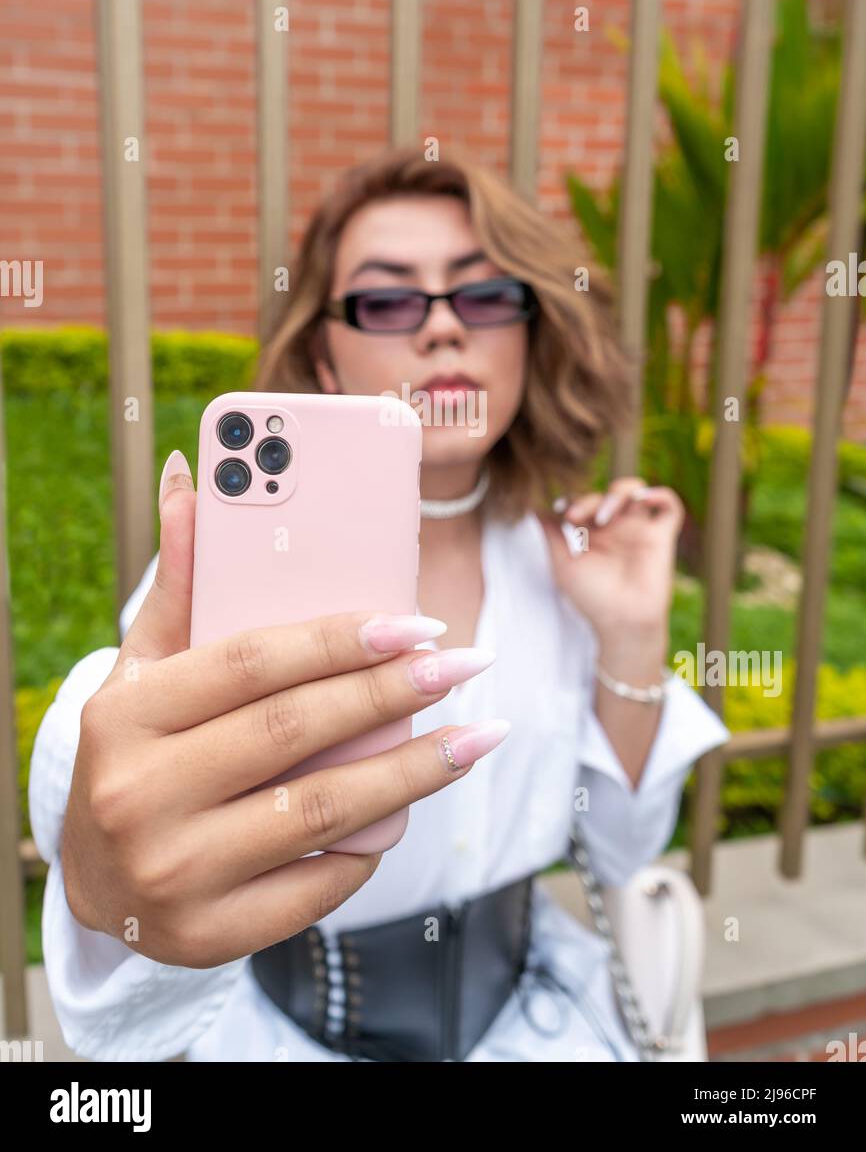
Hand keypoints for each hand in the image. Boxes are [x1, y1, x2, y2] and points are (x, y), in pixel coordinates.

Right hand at [61, 465, 503, 967]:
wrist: (95, 882)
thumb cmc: (136, 751)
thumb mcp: (143, 668)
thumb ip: (181, 581)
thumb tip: (191, 477)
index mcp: (127, 716)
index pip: (251, 665)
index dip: (340, 640)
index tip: (418, 623)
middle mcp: (142, 796)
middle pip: (297, 733)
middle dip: (395, 693)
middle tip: (467, 664)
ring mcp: (175, 874)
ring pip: (322, 811)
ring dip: (414, 772)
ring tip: (479, 735)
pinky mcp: (210, 936)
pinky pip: (317, 885)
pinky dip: (372, 845)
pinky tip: (410, 810)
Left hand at [538, 477, 684, 650]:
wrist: (622, 622)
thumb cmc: (592, 597)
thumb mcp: (563, 563)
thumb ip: (550, 534)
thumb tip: (532, 507)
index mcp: (592, 534)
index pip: (583, 501)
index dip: (572, 500)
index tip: (563, 515)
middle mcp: (616, 529)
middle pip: (604, 493)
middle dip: (589, 499)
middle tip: (576, 517)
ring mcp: (638, 530)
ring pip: (635, 490)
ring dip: (620, 491)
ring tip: (605, 514)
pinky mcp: (661, 537)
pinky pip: (671, 508)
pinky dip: (662, 494)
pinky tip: (644, 498)